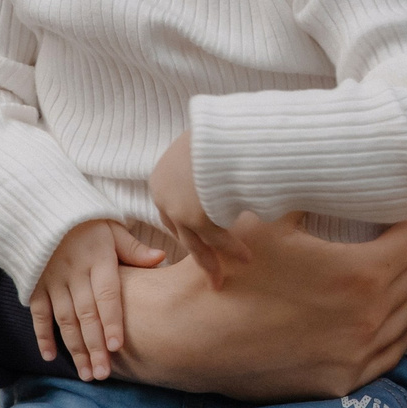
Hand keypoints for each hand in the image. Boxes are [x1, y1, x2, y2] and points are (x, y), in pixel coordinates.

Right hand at [32, 220, 164, 380]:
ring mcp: (52, 280)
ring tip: (86, 373)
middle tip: (103, 375)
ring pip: (64, 320)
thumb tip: (161, 259)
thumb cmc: (88, 222)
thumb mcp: (113, 228)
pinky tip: (51, 357)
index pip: (106, 295)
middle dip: (94, 347)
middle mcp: (74, 272)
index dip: (110, 321)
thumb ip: (134, 249)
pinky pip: (38, 313)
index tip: (116, 347)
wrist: (44, 208)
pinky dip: (42, 335)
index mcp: (98, 259)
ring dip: (74, 348)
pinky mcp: (35, 285)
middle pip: (86, 314)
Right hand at [113, 215, 406, 400]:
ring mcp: (355, 355)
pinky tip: (405, 316)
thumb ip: (311, 187)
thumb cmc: (229, 267)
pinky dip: (402, 331)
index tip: (402, 210)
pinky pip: (390, 356)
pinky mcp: (340, 382)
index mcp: (361, 274)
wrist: (188, 334)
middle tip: (406, 233)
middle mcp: (368, 320)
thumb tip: (342, 155)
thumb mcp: (269, 213)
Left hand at [150, 132, 252, 287]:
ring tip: (223, 278)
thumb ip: (203, 165)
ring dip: (213, 261)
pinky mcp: (197, 218)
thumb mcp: (203, 148)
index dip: (187, 227)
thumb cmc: (221, 133)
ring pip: (196, 243)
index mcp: (161, 177)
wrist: (226, 130)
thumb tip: (216, 167)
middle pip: (180, 231)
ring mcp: (178, 209)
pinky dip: (232, 250)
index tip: (201, 239)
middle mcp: (163, 196)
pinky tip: (245, 257)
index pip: (171, 211)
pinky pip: (217, 240)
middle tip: (210, 270)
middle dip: (197, 251)